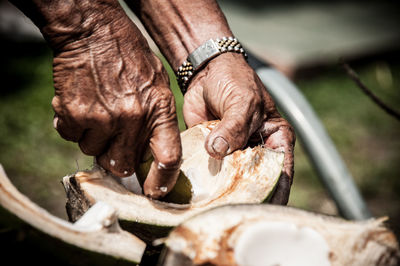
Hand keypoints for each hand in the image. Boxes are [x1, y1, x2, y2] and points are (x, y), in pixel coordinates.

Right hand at [50, 9, 181, 198]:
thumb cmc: (129, 55)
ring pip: (93, 152)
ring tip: (97, 111)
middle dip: (117, 159)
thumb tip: (148, 150)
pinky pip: (71, 136)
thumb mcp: (158, 83)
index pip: (168, 157)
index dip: (161, 181)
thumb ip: (156, 117)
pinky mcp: (74, 113)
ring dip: (93, 139)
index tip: (153, 191)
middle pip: (123, 164)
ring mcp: (102, 117)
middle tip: (113, 142)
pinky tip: (80, 104)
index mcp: (159, 109)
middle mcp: (132, 118)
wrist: (94, 30)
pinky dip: (72, 126)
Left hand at [183, 53, 294, 203]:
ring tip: (213, 208)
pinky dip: (204, 180)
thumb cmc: (234, 81)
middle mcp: (256, 150)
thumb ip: (233, 128)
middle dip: (245, 195)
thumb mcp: (241, 102)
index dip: (275, 193)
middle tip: (232, 213)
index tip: (263, 212)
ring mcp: (233, 153)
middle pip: (255, 179)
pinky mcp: (212, 152)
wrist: (205, 71)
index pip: (280, 172)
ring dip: (222, 191)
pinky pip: (209, 170)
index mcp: (276, 139)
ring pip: (231, 178)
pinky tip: (197, 194)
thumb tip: (217, 151)